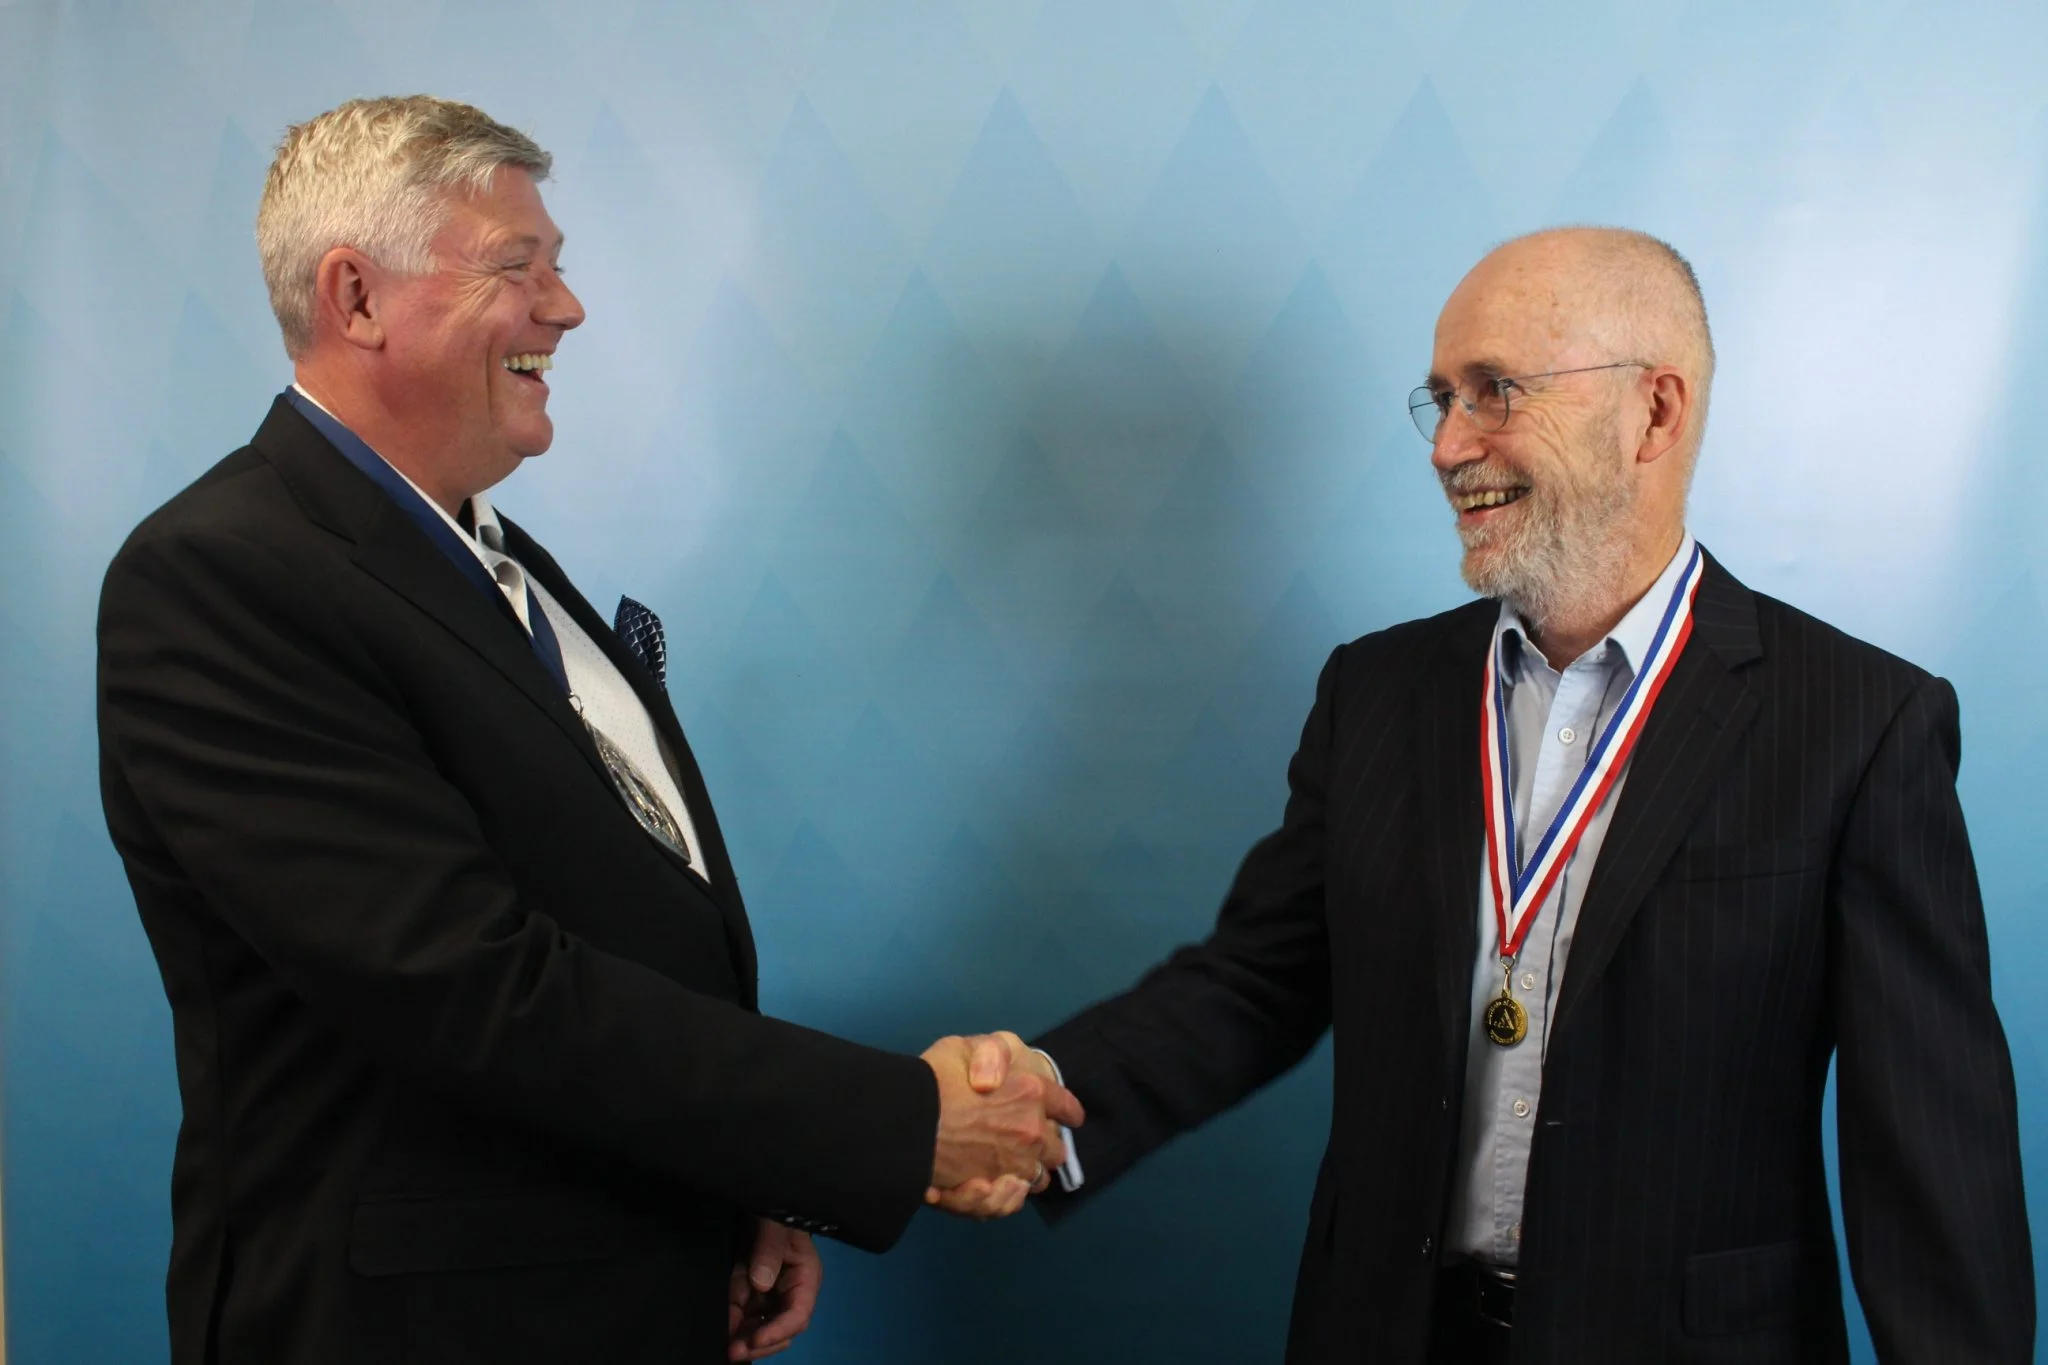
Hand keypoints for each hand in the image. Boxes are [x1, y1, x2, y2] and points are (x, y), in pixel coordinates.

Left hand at [727, 1218, 820, 1360]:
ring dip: (742, 1340)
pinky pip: (740, 1316)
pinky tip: (719, 1331)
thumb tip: (761, 1284)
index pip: (798, 1314)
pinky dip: (730, 1326)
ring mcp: (767, 1295)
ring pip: (758, 1329)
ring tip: (724, 1346)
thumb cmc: (773, 1212)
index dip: (778, 1331)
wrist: (754, 1202)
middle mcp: (788, 1292)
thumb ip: (769, 1250)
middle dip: (759, 1343)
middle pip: (779, 1330)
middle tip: (735, 1351)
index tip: (755, 1340)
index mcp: (804, 1277)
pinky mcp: (747, 1293)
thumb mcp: (773, 1224)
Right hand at [921, 1033, 1081, 1218]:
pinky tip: (990, 1186)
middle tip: (1025, 1144)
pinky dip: (1004, 1197)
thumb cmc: (930, 1080)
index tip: (1070, 1117)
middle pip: (1055, 1148)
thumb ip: (992, 1054)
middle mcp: (1031, 1131)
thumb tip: (999, 1080)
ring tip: (1007, 1170)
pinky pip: (1011, 1201)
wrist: (902, 1122)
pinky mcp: (994, 1192)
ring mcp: (1015, 1164)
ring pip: (1037, 1178)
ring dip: (1027, 1174)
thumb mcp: (963, 1047)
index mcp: (1030, 1092)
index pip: (1065, 1105)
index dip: (1068, 1111)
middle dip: (1046, 1146)